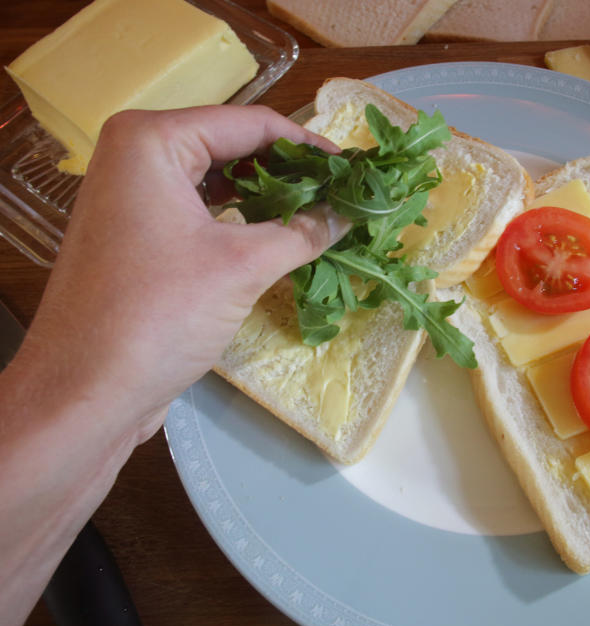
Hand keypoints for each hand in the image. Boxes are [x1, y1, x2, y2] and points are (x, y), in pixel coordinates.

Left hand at [0, 105, 343, 625]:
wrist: (86, 392)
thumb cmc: (159, 315)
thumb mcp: (243, 266)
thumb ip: (305, 231)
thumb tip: (353, 212)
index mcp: (152, 141)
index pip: (249, 123)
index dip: (309, 146)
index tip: (356, 169)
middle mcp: (135, 157)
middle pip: (232, 147)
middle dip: (290, 172)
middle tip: (344, 194)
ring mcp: (132, 197)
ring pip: (218, 181)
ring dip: (268, 198)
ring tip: (322, 216)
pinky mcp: (136, 235)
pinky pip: (201, 211)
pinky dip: (241, 221)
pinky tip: (279, 237)